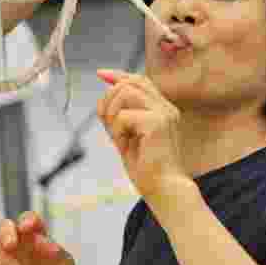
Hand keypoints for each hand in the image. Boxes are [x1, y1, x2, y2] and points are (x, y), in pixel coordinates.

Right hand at [0, 211, 73, 264]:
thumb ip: (59, 252)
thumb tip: (49, 243)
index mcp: (33, 234)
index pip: (29, 219)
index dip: (28, 220)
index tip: (29, 227)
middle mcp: (15, 239)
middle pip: (5, 225)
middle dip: (6, 233)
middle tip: (11, 245)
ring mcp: (0, 253)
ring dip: (4, 259)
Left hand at [96, 69, 189, 207]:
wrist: (164, 190)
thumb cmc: (147, 168)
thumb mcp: (127, 136)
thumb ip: (118, 115)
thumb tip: (104, 94)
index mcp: (161, 109)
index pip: (139, 80)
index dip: (117, 75)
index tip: (100, 74)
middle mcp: (165, 107)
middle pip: (130, 82)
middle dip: (110, 99)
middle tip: (108, 124)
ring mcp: (163, 113)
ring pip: (126, 91)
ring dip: (113, 112)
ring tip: (118, 135)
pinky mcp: (158, 123)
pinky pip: (124, 115)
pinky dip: (117, 129)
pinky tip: (124, 144)